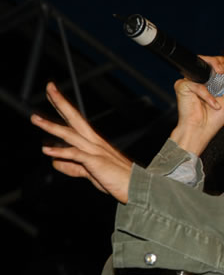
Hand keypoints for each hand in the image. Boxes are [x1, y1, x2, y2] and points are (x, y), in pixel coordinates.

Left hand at [31, 82, 132, 203]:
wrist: (136, 188)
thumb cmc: (117, 181)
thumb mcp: (90, 172)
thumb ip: (71, 166)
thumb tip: (54, 162)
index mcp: (94, 143)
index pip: (75, 121)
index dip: (63, 106)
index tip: (52, 93)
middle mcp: (95, 143)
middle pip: (75, 118)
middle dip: (61, 103)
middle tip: (49, 87)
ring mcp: (96, 151)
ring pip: (71, 135)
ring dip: (52, 127)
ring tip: (35, 119)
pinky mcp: (96, 162)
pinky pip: (76, 155)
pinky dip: (61, 151)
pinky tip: (46, 150)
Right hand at [169, 56, 223, 154]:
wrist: (200, 131)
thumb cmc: (213, 120)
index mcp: (212, 82)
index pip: (219, 65)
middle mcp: (201, 80)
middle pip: (210, 61)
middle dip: (221, 63)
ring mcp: (191, 82)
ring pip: (202, 65)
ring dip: (215, 69)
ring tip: (221, 78)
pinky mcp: (182, 86)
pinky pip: (196, 84)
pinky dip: (206, 94)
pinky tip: (212, 104)